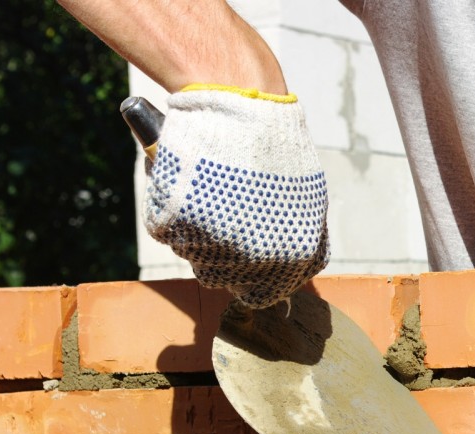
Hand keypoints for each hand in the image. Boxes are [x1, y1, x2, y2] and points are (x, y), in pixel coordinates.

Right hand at [146, 86, 328, 307]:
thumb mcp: (306, 197)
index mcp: (294, 255)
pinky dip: (173, 211)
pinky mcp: (178, 223)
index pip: (265, 294)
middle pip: (224, 279)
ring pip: (193, 256)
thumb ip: (298, 239)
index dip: (251, 280)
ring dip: (195, 232)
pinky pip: (168, 232)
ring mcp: (216, 241)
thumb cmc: (275, 147)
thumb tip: (289, 276)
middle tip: (221, 216)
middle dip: (220, 255)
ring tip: (210, 191)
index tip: (242, 263)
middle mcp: (256, 257)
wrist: (239, 99)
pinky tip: (191, 183)